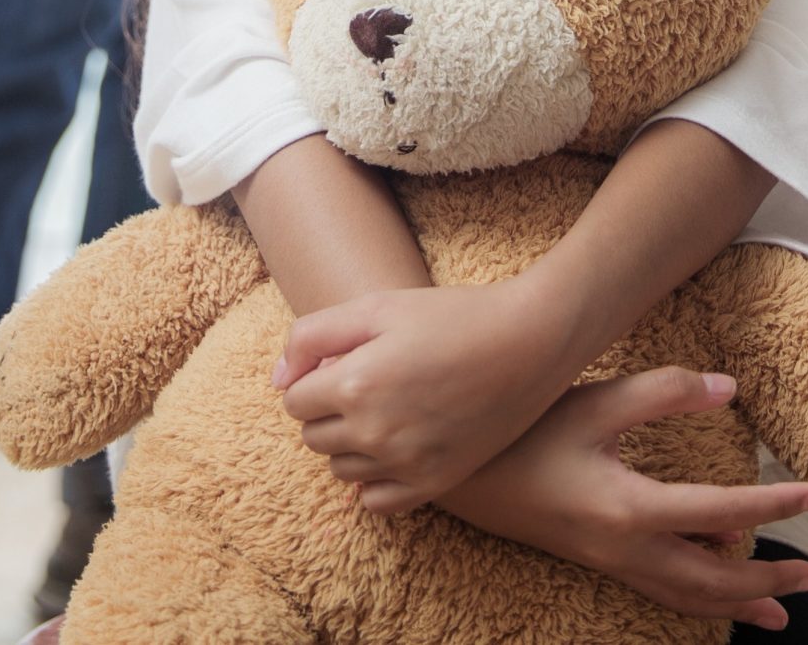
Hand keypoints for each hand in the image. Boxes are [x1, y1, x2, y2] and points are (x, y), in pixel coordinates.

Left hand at [278, 279, 582, 512]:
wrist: (529, 343)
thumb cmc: (452, 316)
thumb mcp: (376, 306)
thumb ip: (312, 337)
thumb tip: (278, 383)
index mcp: (354, 385)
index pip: (294, 403)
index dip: (316, 379)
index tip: (349, 362)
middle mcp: (375, 433)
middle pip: (314, 438)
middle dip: (329, 411)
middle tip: (371, 382)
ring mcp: (406, 463)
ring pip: (341, 470)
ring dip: (351, 444)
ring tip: (388, 410)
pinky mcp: (435, 483)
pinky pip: (376, 502)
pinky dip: (375, 481)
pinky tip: (396, 448)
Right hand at [437, 369, 807, 631]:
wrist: (459, 473)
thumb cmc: (522, 431)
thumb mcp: (592, 400)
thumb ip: (662, 392)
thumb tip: (728, 388)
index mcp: (628, 508)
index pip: (721, 512)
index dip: (773, 504)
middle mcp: (623, 547)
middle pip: (711, 581)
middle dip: (766, 581)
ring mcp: (608, 560)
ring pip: (685, 597)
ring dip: (737, 603)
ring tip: (778, 612)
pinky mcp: (596, 559)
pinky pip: (659, 590)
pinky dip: (697, 597)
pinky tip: (712, 588)